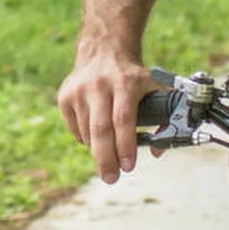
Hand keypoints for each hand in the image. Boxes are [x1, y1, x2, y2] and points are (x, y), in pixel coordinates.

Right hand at [57, 47, 158, 184]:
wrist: (104, 51)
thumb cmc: (133, 77)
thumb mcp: (155, 88)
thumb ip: (164, 118)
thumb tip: (157, 151)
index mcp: (125, 83)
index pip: (123, 119)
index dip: (125, 145)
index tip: (128, 166)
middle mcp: (99, 85)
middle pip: (100, 129)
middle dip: (105, 159)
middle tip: (111, 178)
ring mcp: (79, 90)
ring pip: (87, 133)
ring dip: (99, 149)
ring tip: (109, 151)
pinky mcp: (64, 96)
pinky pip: (75, 129)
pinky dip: (86, 139)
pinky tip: (96, 131)